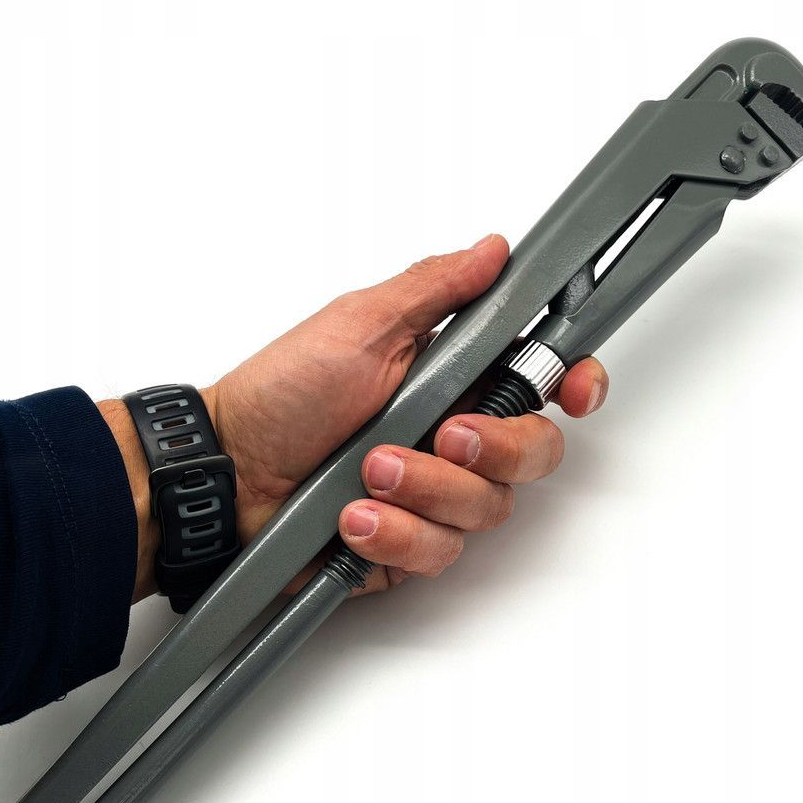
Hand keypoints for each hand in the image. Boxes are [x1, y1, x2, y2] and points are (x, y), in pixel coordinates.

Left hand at [102, 235, 608, 600]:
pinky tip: (353, 517)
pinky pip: (441, 553)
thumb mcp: (358, 325)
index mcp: (452, 375)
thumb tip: (492, 250)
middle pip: (535, 452)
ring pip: (489, 509)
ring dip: (426, 491)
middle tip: (447, 435)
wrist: (226, 475)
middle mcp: (452, 435)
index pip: (543, 380)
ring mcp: (433, 494)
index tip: (576, 391)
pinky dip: (396, 535)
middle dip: (498, 447)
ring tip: (368, 473)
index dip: (576, 385)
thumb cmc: (280, 395)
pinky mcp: (410, 544)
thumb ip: (434, 289)